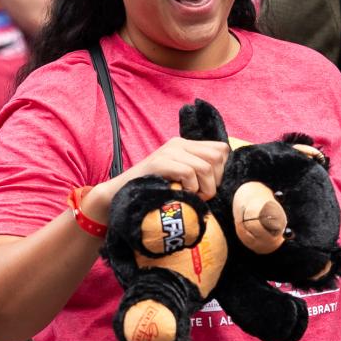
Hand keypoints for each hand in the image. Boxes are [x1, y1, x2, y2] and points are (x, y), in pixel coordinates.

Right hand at [79, 136, 230, 220]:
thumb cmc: (151, 191)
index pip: (222, 149)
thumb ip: (196, 173)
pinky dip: (191, 189)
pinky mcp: (160, 162)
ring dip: (205, 188)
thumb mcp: (177, 178)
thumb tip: (222, 180)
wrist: (118, 195)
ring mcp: (168, 152)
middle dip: (216, 180)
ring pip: (206, 166)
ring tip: (193, 197)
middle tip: (202, 194)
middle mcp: (178, 144)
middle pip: (218, 156)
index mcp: (184, 145)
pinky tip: (182, 194)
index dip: (222, 170)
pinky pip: (189, 173)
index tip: (209, 186)